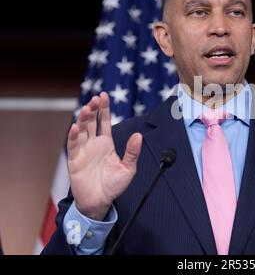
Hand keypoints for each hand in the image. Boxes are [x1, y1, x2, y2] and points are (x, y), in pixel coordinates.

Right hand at [67, 92, 141, 220]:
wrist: (100, 202)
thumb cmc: (114, 186)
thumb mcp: (128, 168)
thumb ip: (132, 152)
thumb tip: (138, 136)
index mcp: (106, 144)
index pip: (104, 122)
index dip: (104, 109)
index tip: (103, 96)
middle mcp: (93, 144)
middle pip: (91, 122)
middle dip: (92, 110)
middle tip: (95, 98)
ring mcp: (83, 151)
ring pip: (81, 131)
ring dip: (82, 119)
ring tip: (86, 108)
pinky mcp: (74, 161)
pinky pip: (73, 146)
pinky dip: (73, 136)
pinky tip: (76, 127)